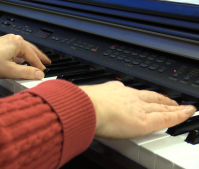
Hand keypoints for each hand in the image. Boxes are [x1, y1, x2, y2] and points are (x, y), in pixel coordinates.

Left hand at [0, 34, 50, 79]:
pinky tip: (21, 60)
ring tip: (35, 61)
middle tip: (47, 62)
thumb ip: (26, 73)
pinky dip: (21, 55)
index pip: (34, 57)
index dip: (39, 66)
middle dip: (39, 57)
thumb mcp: (10, 70)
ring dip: (30, 56)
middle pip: (31, 50)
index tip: (43, 72)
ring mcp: (8, 41)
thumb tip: (39, 74)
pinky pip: (16, 49)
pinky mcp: (2, 44)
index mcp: (19, 44)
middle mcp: (14, 40)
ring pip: (23, 49)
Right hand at [79, 81, 196, 138]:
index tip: (142, 95)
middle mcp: (128, 96)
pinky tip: (186, 112)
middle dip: (160, 98)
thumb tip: (78, 104)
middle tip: (168, 100)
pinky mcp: (145, 120)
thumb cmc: (83, 106)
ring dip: (171, 106)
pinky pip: (167, 118)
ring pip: (160, 106)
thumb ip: (87, 101)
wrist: (87, 107)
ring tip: (180, 107)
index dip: (140, 95)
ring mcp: (138, 107)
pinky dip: (179, 115)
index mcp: (113, 91)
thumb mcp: (85, 100)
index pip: (131, 92)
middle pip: (149, 96)